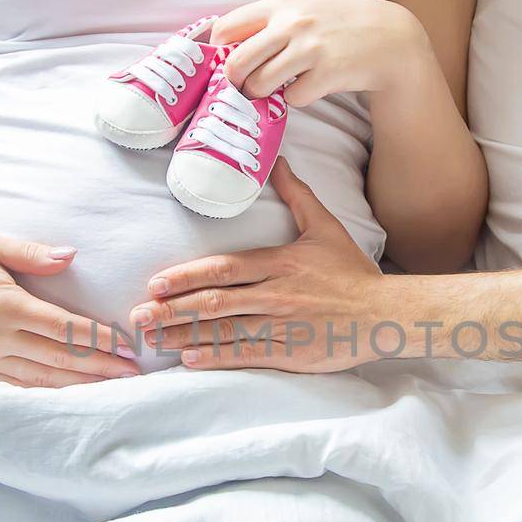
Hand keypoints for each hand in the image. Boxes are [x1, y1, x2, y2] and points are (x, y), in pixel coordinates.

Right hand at [0, 232, 140, 386]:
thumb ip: (31, 253)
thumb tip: (70, 256)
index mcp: (4, 305)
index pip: (62, 328)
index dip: (97, 339)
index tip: (127, 346)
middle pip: (58, 359)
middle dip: (99, 369)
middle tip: (135, 376)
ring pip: (40, 379)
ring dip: (79, 386)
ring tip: (113, 391)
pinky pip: (16, 387)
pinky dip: (47, 393)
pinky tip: (70, 396)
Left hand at [131, 159, 402, 372]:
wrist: (384, 312)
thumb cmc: (351, 271)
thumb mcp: (323, 226)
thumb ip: (296, 195)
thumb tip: (277, 161)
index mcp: (278, 263)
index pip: (223, 269)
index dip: (185, 277)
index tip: (155, 284)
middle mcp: (274, 295)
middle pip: (214, 303)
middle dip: (171, 310)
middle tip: (137, 316)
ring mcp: (282, 326)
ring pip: (224, 331)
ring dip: (184, 336)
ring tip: (153, 339)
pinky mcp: (291, 352)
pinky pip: (247, 355)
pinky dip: (217, 358)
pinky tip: (189, 360)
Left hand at [211, 0, 434, 105]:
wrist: (391, 38)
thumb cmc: (343, 23)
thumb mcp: (306, 6)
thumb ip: (272, 20)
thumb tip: (232, 45)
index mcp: (282, 4)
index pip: (228, 28)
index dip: (220, 51)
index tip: (226, 63)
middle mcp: (292, 24)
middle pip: (237, 63)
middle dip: (235, 82)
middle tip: (243, 87)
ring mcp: (310, 50)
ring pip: (260, 85)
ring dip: (263, 94)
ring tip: (276, 88)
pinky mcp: (327, 75)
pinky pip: (292, 98)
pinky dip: (296, 98)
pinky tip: (309, 87)